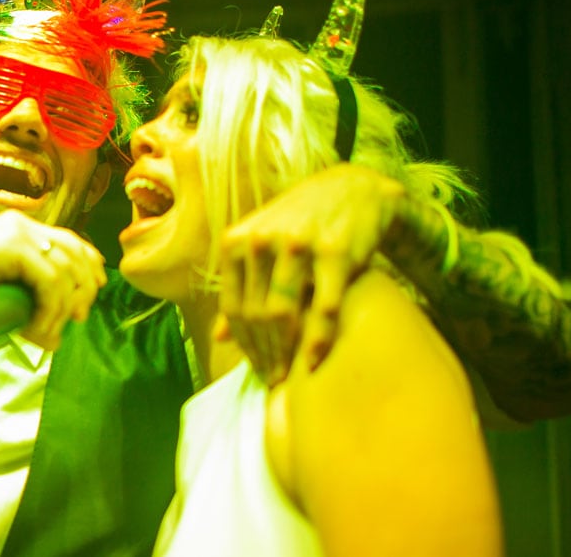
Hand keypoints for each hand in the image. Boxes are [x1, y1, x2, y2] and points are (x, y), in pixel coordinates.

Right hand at [0, 210, 106, 348]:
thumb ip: (20, 296)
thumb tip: (50, 330)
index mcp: (14, 226)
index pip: (67, 239)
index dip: (88, 262)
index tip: (95, 288)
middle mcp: (20, 224)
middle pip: (75, 251)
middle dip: (85, 285)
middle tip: (80, 315)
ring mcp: (18, 233)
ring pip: (66, 271)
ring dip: (63, 307)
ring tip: (49, 332)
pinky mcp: (14, 249)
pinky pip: (51, 283)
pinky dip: (50, 310)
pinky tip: (37, 328)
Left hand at [215, 164, 403, 383]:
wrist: (353, 191)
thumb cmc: (299, 226)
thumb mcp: (261, 250)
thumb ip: (241, 290)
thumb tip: (218, 336)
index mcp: (236, 241)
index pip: (234, 306)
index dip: (243, 344)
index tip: (255, 369)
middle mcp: (262, 240)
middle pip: (256, 314)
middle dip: (263, 353)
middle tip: (272, 379)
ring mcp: (297, 245)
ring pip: (283, 313)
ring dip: (284, 351)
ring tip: (288, 376)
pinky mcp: (336, 252)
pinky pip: (322, 306)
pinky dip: (316, 340)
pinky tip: (312, 362)